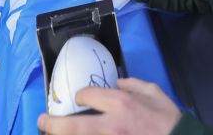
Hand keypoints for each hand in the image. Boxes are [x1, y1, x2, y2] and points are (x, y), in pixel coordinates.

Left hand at [38, 78, 180, 134]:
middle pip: (71, 126)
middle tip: (43, 121)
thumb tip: (118, 82)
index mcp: (120, 104)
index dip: (80, 96)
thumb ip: (134, 85)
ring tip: (51, 133)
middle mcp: (109, 126)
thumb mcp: (155, 94)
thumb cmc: (170, 122)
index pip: (87, 95)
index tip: (79, 98)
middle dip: (52, 123)